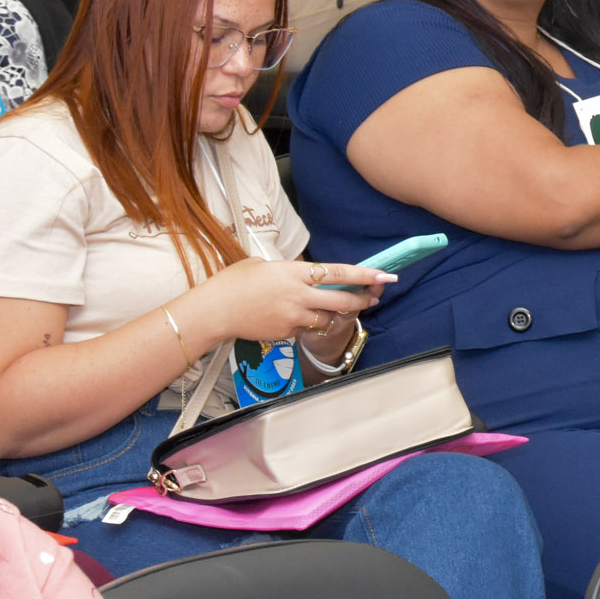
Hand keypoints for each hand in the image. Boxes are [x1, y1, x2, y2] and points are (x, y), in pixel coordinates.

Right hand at [189, 257, 388, 347]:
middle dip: (362, 301)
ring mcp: (293, 317)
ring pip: (327, 319)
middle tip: (372, 298)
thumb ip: (290, 272)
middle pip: (342, 301)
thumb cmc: (233, 283)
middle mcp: (299, 295)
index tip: (385, 276)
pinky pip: (305, 329)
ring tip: (321, 308)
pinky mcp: (286, 333)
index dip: (365, 275)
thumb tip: (306, 276)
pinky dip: (306, 324)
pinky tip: (290, 317)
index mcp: (294, 273)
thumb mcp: (263, 265)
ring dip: (331, 315)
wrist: (214, 311)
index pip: (339, 273)